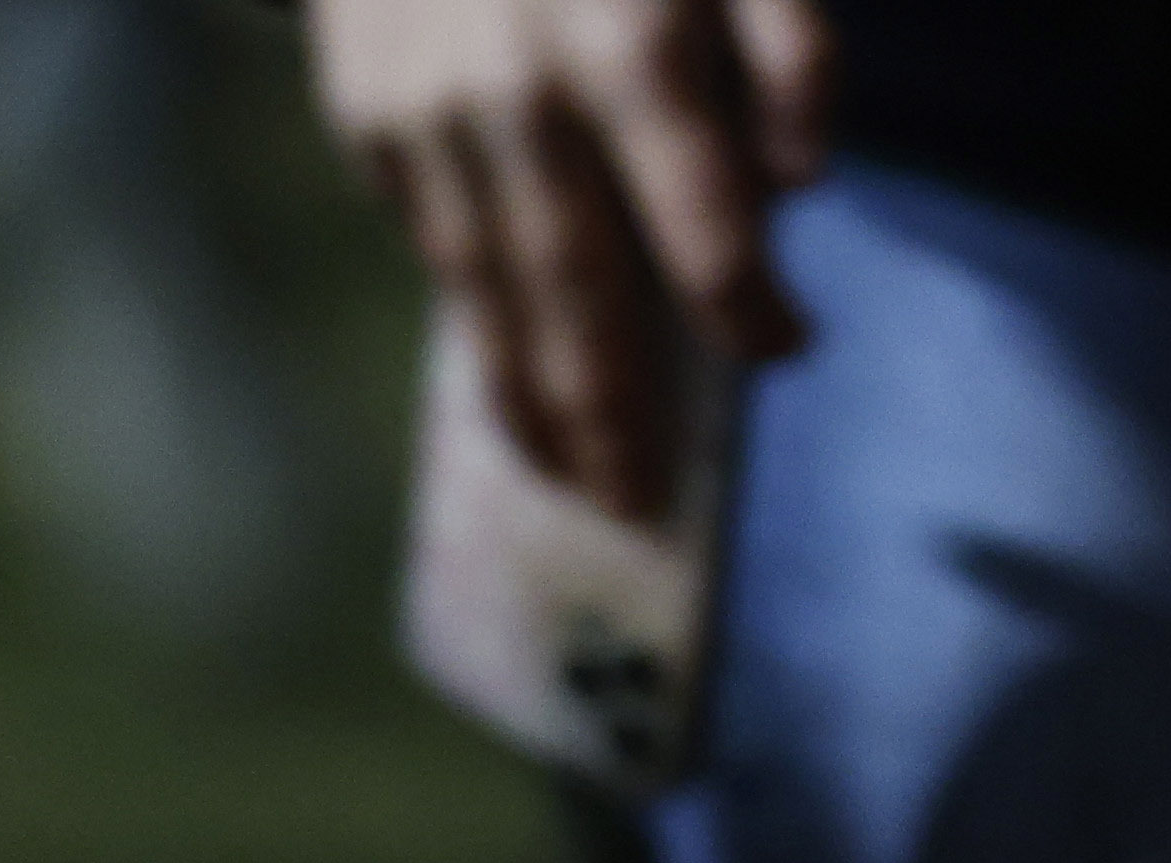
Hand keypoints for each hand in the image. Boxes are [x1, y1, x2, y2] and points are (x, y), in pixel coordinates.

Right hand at [309, 0, 831, 513]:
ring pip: (488, 296)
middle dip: (615, 417)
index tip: (786, 349)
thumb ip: (785, 37)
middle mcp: (519, 99)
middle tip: (639, 507)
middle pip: (581, 300)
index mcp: (632, 47)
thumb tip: (807, 178)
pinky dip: (472, 314)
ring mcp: (425, 115)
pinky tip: (506, 372)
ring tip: (568, 478)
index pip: (706, 236)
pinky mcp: (363, 116)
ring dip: (529, 401)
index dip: (753, 313)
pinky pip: (429, 242)